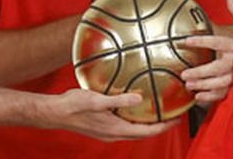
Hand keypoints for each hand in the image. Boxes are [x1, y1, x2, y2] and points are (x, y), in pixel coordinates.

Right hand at [35, 89, 178, 140]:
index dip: (164, 126)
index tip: (177, 118)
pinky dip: (135, 119)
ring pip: (134, 130)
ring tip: (158, 111)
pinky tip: (134, 108)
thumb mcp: (98, 100)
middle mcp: (114, 134)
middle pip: (144, 132)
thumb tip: (139, 98)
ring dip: (147, 123)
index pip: (147, 131)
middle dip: (159, 125)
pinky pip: (125, 126)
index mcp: (116, 130)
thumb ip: (119, 100)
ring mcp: (108, 132)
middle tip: (172, 114)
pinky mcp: (103, 127)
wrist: (56, 112)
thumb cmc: (74, 106)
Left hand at [180, 0, 232, 105]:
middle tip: (184, 73)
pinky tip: (199, 97)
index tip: (185, 41)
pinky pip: (226, 93)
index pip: (217, 41)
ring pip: (219, 83)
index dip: (201, 41)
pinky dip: (212, 97)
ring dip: (203, 85)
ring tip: (188, 85)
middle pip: (216, 67)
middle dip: (199, 71)